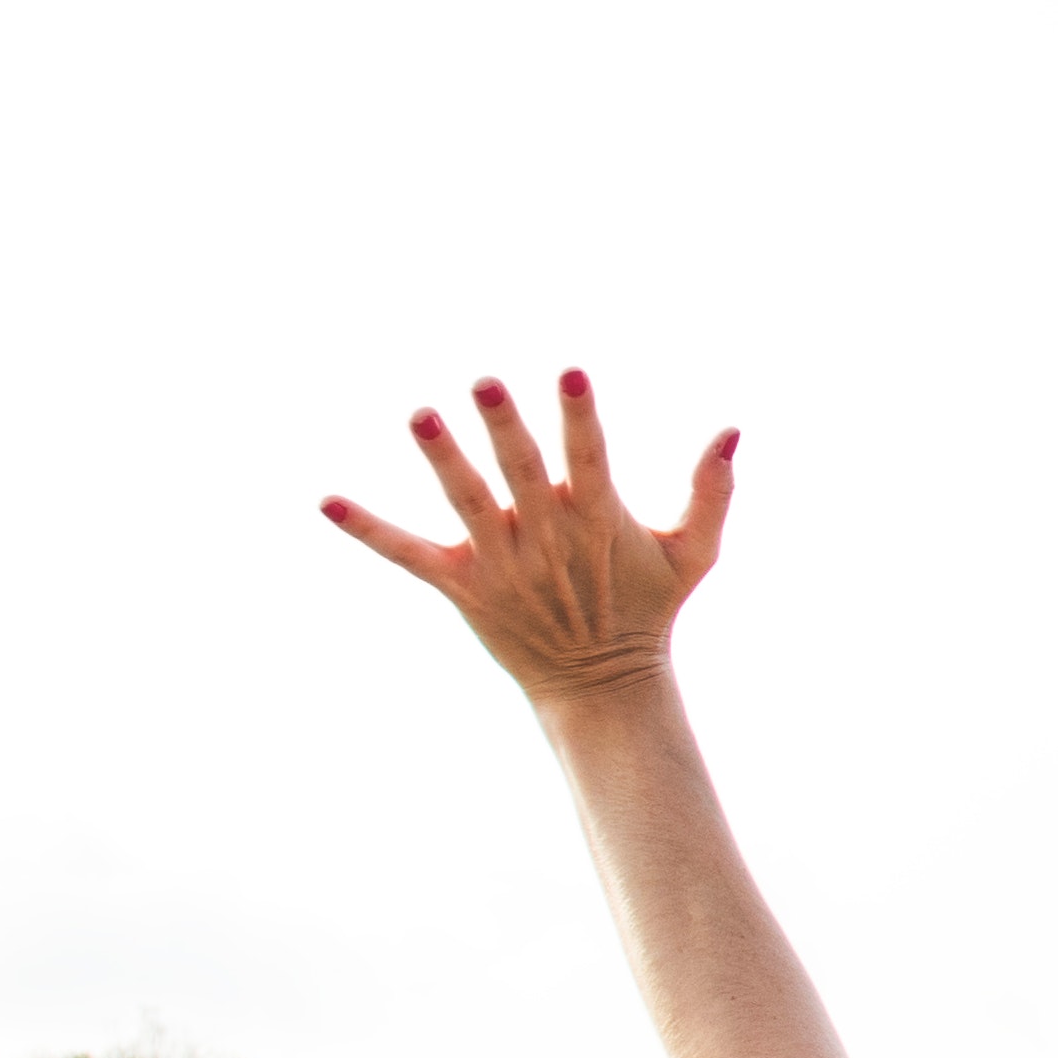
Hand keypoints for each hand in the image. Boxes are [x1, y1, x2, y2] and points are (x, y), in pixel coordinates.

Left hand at [326, 368, 736, 712]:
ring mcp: (500, 563)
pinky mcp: (462, 587)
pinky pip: (406, 554)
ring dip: (441, 460)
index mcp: (598, 520)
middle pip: (519, 472)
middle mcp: (546, 537)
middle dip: (502, 428)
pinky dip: (366, 530)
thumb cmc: (648, 608)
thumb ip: (711, 492)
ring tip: (419, 415)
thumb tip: (732, 431)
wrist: (602, 684)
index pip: (588, 458)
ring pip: (465, 503)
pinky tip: (325, 500)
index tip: (571, 373)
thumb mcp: (692, 553)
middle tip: (483, 383)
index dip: (579, 417)